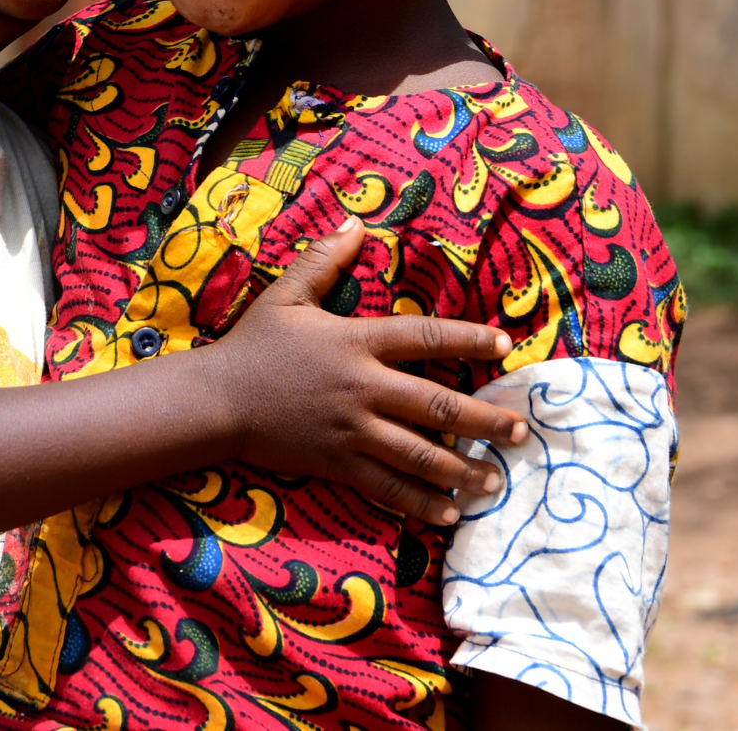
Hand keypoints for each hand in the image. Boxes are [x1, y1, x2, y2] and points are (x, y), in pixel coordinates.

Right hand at [201, 218, 525, 524]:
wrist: (217, 402)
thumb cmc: (254, 345)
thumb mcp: (286, 294)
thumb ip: (323, 259)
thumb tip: (356, 223)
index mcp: (357, 343)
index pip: (426, 336)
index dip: (469, 338)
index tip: (504, 345)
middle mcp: (364, 389)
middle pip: (437, 406)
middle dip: (485, 421)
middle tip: (520, 431)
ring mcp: (353, 432)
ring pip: (420, 455)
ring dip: (463, 470)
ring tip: (496, 481)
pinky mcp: (338, 464)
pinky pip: (388, 488)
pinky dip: (421, 504)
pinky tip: (449, 515)